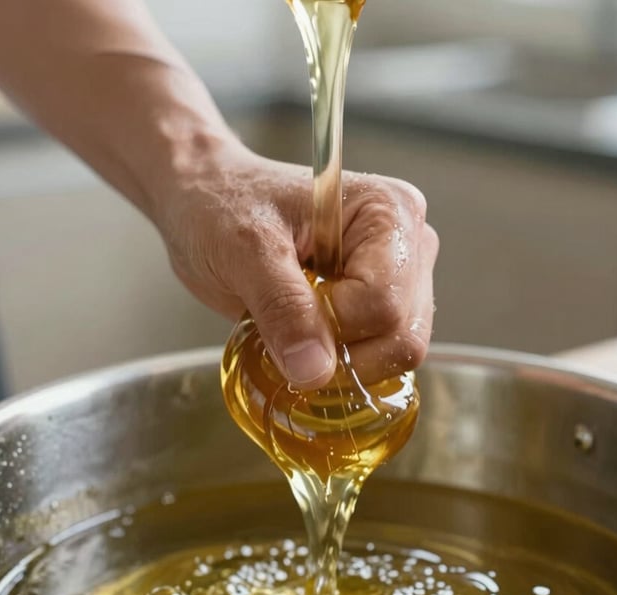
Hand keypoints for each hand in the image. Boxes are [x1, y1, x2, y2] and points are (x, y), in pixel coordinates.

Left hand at [155, 143, 438, 388]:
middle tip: (285, 332)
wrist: (207, 202)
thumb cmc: (223, 206)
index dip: (332, 328)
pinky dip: (342, 366)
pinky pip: (381, 359)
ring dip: (341, 363)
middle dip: (341, 353)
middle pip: (402, 335)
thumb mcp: (243, 250)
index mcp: (389, 213)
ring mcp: (401, 279)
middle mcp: (409, 245)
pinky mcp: (383, 306)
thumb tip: (315, 370)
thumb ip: (282, 306)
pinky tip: (305, 341)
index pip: (383, 303)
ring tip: (292, 333)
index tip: (280, 318)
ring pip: (397, 353)